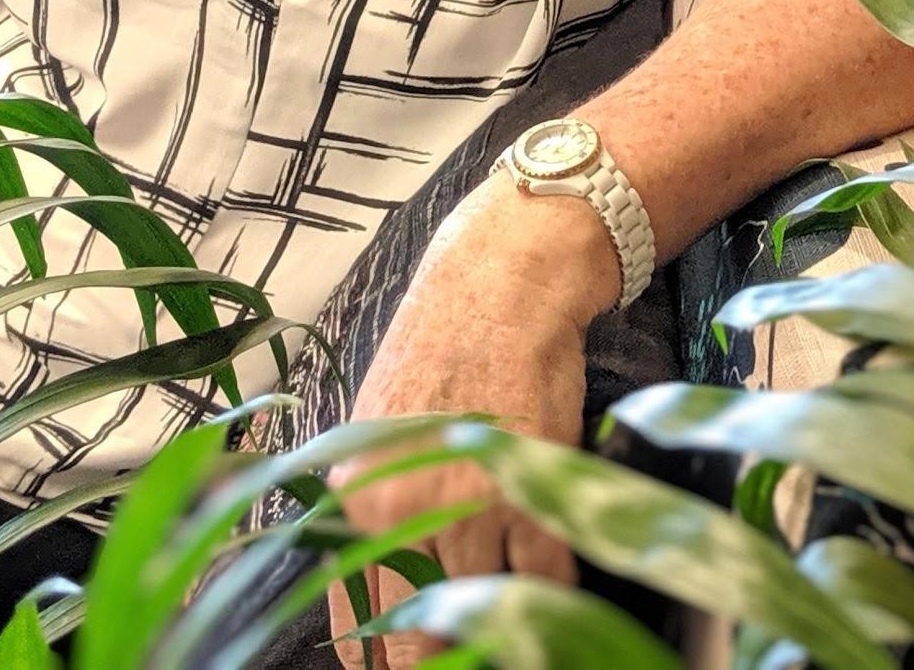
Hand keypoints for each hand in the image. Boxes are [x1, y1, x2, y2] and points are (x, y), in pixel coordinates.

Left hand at [327, 180, 616, 668]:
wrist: (499, 282)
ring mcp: (466, 500)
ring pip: (486, 609)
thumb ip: (371, 512)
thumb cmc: (439, 348)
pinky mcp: (529, 485)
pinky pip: (547, 575)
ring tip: (519, 638)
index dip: (388, 666)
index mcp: (352, 500)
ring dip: (504, 629)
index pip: (359, 622)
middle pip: (418, 636)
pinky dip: (556, 593)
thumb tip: (377, 594)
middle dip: (444, 662)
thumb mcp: (375, 430)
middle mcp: (398, 509)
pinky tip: (561, 596)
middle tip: (464, 663)